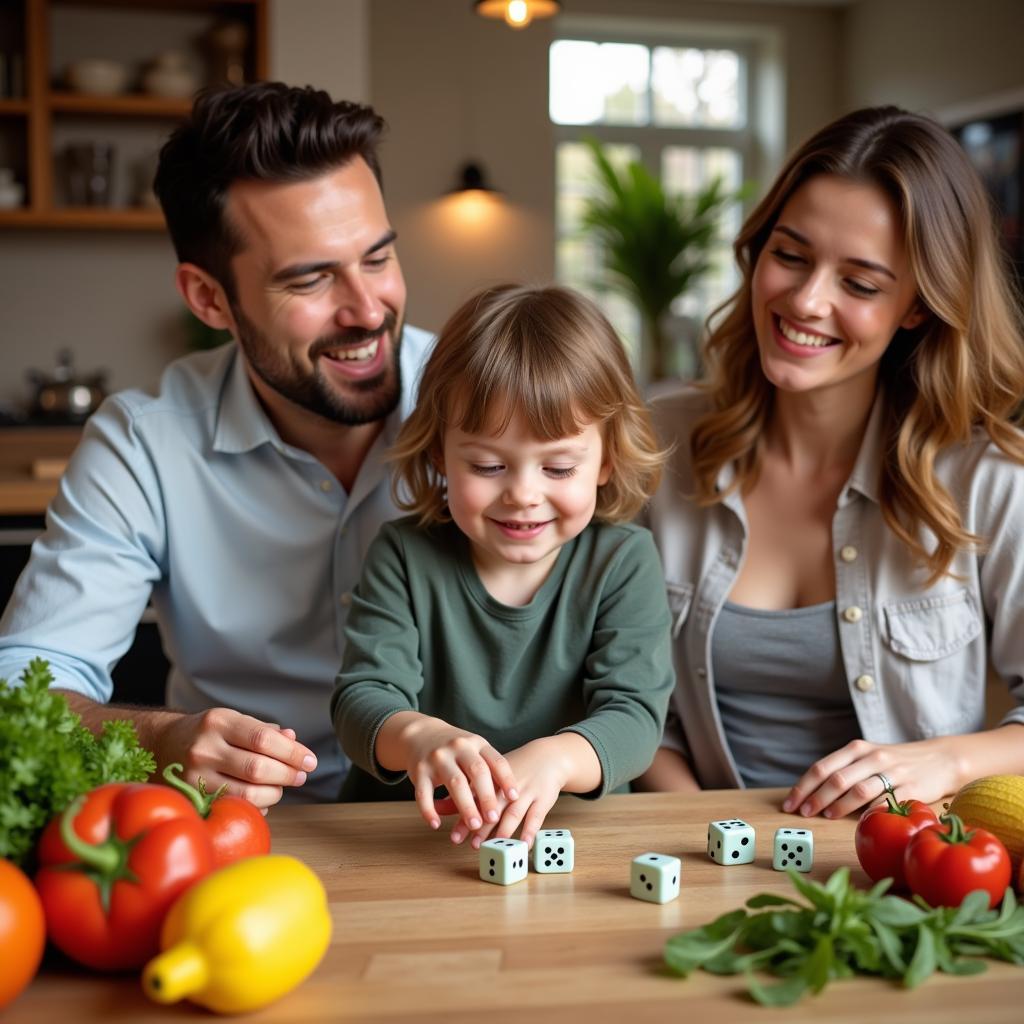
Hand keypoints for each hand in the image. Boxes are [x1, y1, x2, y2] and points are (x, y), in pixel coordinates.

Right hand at [152, 708, 316, 809]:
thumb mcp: (234, 721)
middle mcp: (204, 748)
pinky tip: (262, 799)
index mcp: (220, 721)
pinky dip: (254, 806)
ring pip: (246, 794)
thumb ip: (265, 731)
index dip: (292, 753)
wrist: (162, 743)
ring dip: (273, 793)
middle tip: (301, 776)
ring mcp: (195, 775)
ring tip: (281, 786)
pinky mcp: (191, 797)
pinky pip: (232, 807)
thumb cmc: (209, 732)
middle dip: (287, 775)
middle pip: (257, 769)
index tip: (310, 761)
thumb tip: (294, 739)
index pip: (264, 739)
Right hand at [386, 714, 517, 834]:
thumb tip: (511, 799)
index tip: (514, 797)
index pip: (495, 760)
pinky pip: (423, 794)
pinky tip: (436, 824)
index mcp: (476, 743)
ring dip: (466, 806)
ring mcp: (438, 758)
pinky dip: (429, 810)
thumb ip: (489, 768)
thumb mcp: (474, 749)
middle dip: (487, 796)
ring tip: (475, 825)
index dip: (506, 779)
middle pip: (476, 772)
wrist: (421, 734)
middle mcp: (458, 747)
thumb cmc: (455, 748)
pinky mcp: (419, 770)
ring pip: (454, 783)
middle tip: (494, 818)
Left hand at [449, 737, 571, 848]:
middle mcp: (508, 783)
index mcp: (492, 775)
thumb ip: (465, 790)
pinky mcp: (543, 797)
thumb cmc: (513, 769)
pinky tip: (524, 844)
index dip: (465, 816)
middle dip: (482, 826)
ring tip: (492, 846)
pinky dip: (530, 830)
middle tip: (472, 844)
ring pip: (513, 811)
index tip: (454, 836)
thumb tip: (437, 806)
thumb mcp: (489, 774)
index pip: (475, 796)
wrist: (547, 757)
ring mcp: (527, 790)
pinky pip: (537, 816)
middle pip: (493, 804)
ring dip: (502, 830)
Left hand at [783, 736, 960, 818]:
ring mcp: (892, 772)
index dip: (803, 786)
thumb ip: (844, 769)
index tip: (790, 803)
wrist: (940, 759)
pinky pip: (886, 802)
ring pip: (858, 790)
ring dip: (838, 806)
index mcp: (857, 748)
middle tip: (803, 813)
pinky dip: (870, 813)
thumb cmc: (896, 761)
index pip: (822, 767)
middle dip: (815, 798)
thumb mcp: (867, 756)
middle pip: (836, 779)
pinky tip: (859, 822)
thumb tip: (811, 792)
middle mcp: (872, 757)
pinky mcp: (911, 788)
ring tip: (825, 816)